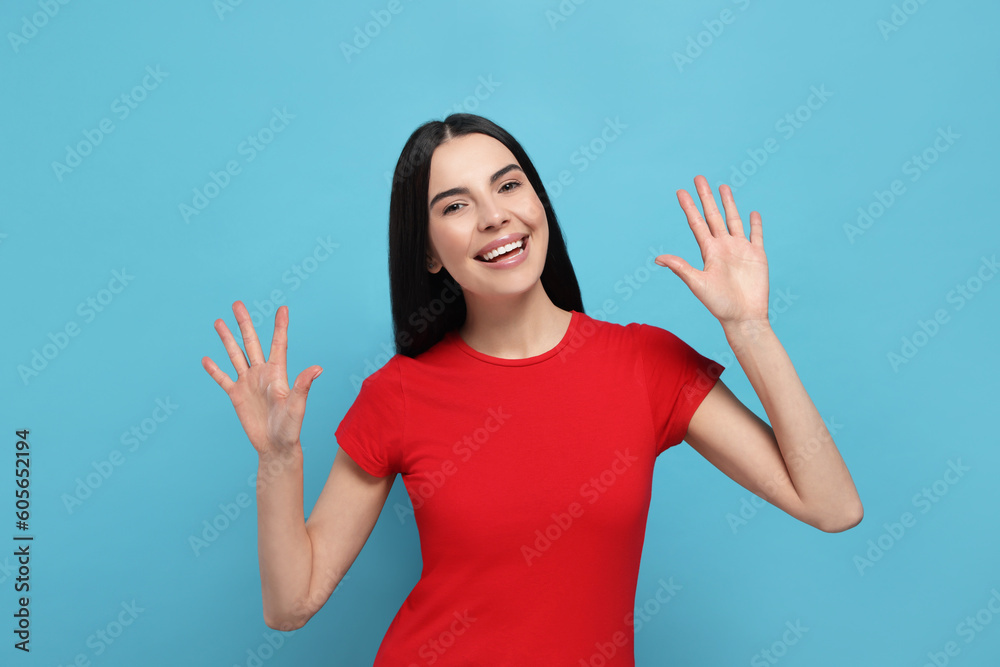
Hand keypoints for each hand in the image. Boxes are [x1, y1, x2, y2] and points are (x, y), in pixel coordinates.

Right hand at [202, 301, 321, 457]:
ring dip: (227, 339)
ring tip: (218, 322)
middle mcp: (261, 374)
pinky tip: (206, 359)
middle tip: (237, 304)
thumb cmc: (290, 428)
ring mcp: (248, 383)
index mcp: (277, 373)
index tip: (282, 308)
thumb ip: (303, 385)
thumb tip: (317, 368)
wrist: (276, 446)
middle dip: (244, 323)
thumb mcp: (297, 406)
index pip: (278, 344)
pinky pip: (223, 379)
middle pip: (251, 343)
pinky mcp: (237, 396)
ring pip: (235, 355)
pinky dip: (214, 369)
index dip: (280, 326)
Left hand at [655, 175, 769, 328]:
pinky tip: (753, 213)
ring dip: (729, 204)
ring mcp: (740, 250)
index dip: (689, 207)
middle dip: (706, 197)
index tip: (680, 191)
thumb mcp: (698, 284)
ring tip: (723, 187)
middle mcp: (723, 247)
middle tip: (699, 178)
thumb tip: (657, 258)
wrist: (744, 317)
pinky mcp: (757, 255)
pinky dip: (755, 224)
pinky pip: (756, 235)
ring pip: (733, 220)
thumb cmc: (720, 304)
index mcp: (709, 252)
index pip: (697, 223)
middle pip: (714, 216)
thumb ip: (681, 268)